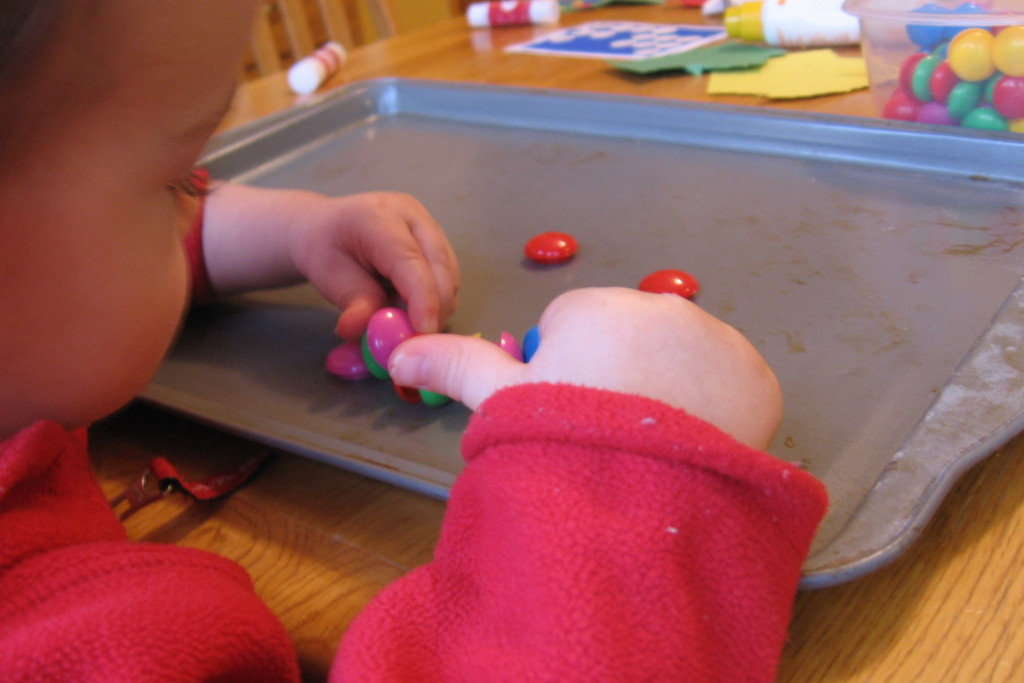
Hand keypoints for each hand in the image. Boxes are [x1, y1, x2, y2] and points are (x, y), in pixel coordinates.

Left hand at [202, 184, 459, 338]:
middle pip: (441, 268)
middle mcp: (413, 216)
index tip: (424, 334)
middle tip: (414, 342)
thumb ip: (352, 302)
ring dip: (436, 308)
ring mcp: (430, 227)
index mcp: (380, 217)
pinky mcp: (438, 243)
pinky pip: (448, 279)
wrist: (324, 227)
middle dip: (434, 310)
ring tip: (405, 324)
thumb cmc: (323, 247)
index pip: (411, 261)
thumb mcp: (326, 275)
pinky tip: (411, 310)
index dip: (423, 300)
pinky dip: (435, 302)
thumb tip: (370, 332)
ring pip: (450, 277)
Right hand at [388, 287, 781, 449]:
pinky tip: (693, 444)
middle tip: (608, 435)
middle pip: (628, 339)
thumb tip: (399, 351)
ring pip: (678, 358)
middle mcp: (660, 306)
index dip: (564, 377)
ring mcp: (716, 338)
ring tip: (650, 446)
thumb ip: (455, 365)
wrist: (642, 505)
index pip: (573, 329)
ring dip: (666, 389)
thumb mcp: (502, 406)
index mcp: (595, 307)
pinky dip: (712, 407)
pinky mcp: (757, 376)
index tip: (568, 416)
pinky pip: (725, 383)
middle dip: (616, 375)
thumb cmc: (560, 445)